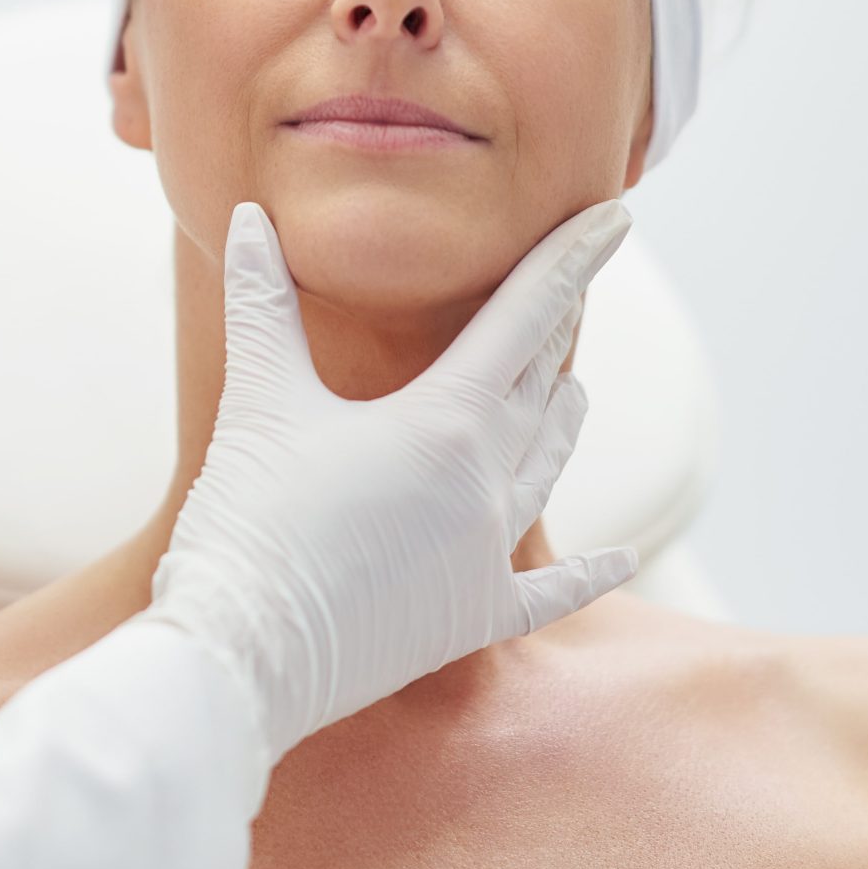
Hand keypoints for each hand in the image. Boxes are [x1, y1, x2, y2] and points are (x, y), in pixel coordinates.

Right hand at [145, 198, 637, 762]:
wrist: (242, 653)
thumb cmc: (248, 520)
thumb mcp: (259, 399)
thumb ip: (261, 301)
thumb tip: (244, 219)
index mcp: (446, 421)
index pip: (527, 314)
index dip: (571, 259)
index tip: (617, 216)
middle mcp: (486, 484)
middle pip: (540, 385)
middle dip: (559, 328)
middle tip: (576, 282)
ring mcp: (487, 557)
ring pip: (547, 467)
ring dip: (563, 419)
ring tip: (573, 386)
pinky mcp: (473, 620)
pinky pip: (551, 593)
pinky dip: (593, 572)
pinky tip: (625, 558)